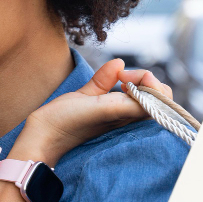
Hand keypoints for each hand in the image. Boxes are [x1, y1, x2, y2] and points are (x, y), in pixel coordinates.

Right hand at [12, 59, 172, 164]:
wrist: (42, 138)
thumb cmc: (64, 123)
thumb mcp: (90, 102)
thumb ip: (108, 83)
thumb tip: (120, 63)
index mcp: (127, 116)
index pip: (160, 98)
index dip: (148, 81)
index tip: (124, 77)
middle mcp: (126, 117)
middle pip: (157, 95)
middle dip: (144, 79)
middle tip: (122, 76)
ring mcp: (118, 115)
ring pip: (145, 94)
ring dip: (136, 81)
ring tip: (118, 77)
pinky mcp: (107, 111)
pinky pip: (129, 96)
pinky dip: (127, 84)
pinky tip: (114, 81)